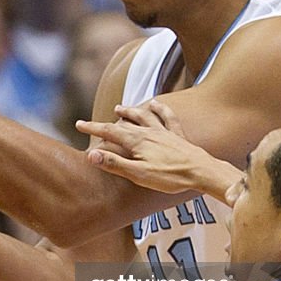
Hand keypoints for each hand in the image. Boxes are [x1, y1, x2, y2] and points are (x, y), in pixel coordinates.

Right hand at [75, 101, 209, 193]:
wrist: (202, 172)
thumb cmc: (170, 176)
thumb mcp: (138, 174)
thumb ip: (114, 164)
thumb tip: (91, 154)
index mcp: (137, 141)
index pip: (109, 132)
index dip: (92, 128)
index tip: (78, 124)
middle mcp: (149, 132)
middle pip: (123, 124)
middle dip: (106, 122)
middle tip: (92, 123)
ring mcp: (164, 132)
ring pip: (143, 116)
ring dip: (130, 112)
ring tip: (119, 108)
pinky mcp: (177, 135)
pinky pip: (167, 117)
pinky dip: (160, 109)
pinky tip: (156, 103)